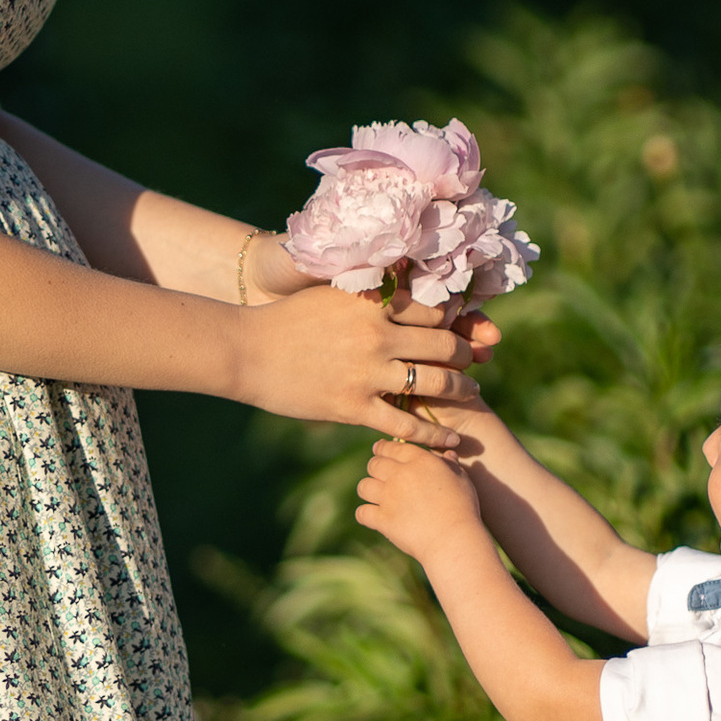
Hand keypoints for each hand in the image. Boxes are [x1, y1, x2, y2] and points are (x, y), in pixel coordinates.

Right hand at [230, 284, 483, 438]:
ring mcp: (366, 373)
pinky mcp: (353, 407)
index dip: (456, 316)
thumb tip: (398, 279)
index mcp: (371, 302)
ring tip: (472, 391)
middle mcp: (376, 335)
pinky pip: (406, 424)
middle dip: (466, 352)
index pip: (432, 307)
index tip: (467, 323)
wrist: (245, 351)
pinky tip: (453, 440)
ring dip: (460, 388)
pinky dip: (435, 435)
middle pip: (443, 343)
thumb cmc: (284, 320)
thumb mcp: (329, 293)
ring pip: (433, 382)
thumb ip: (367, 290)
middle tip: (476, 358)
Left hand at [356, 432, 484, 561]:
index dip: (384, 448)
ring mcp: (389, 497)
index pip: (392, 447)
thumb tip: (448, 455)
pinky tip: (373, 517)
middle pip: (374, 464)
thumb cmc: (463, 508)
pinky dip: (366, 515)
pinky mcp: (382, 519)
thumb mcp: (462, 480)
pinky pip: (362, 513)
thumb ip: (451, 465)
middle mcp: (400, 475)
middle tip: (380, 474)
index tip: (382, 452)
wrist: (454, 538)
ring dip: (369, 490)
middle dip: (375, 468)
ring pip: (364, 486)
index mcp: (420, 461)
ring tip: (376, 496)